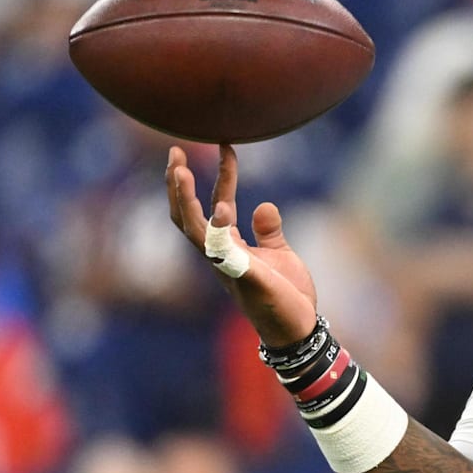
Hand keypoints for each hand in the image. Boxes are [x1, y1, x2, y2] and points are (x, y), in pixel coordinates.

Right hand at [166, 144, 318, 346]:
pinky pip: (223, 253)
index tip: (226, 143)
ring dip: (184, 201)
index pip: (217, 203)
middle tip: (174, 152)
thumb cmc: (286, 294)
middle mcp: (220, 255)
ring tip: (179, 171)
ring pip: (194, 231)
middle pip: (186, 216)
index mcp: (229, 246)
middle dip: (177, 186)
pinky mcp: (243, 278)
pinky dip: (220, 232)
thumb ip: (267, 229)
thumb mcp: (278, 253)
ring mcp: (227, 267)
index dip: (222, 173)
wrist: (297, 329)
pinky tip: (221, 208)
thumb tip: (262, 205)